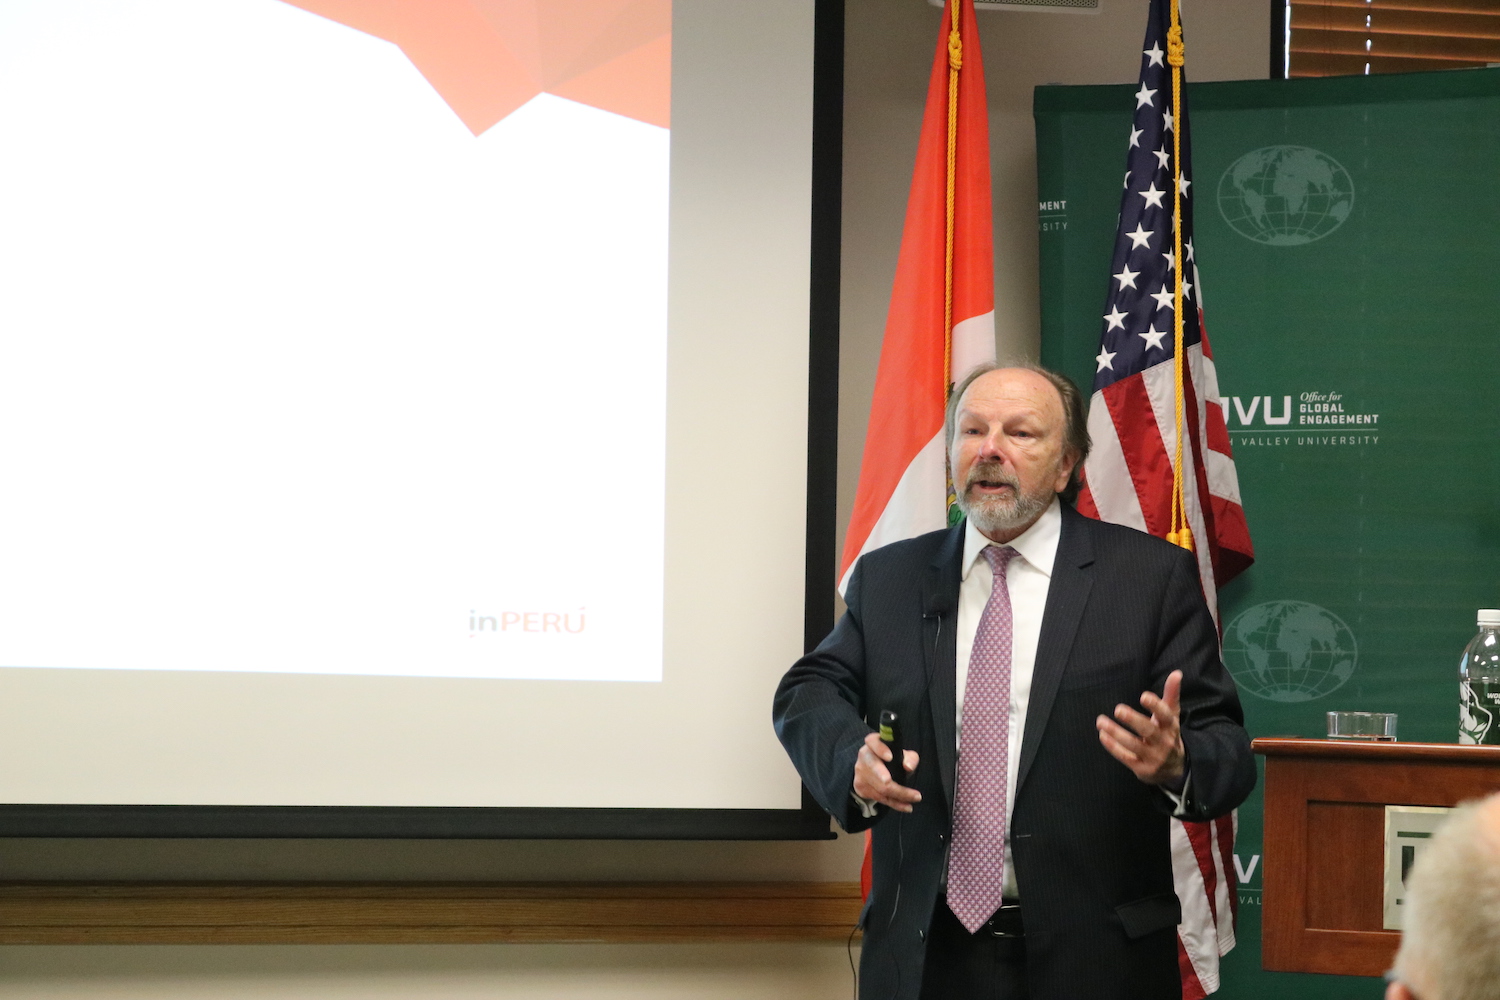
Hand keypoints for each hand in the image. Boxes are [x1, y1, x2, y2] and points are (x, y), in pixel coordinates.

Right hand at [852, 731, 921, 811]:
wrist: (872, 770)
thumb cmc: (892, 759)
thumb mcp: (902, 754)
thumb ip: (909, 757)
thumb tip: (908, 767)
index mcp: (872, 743)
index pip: (873, 742)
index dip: (880, 749)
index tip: (890, 757)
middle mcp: (864, 757)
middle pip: (875, 769)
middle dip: (885, 777)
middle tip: (894, 783)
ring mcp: (860, 774)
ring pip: (880, 787)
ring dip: (900, 795)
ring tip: (916, 798)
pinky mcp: (861, 788)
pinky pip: (880, 798)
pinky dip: (895, 803)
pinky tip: (907, 806)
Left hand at [1096, 670, 1185, 785]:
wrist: (1174, 769)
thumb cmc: (1167, 734)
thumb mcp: (1171, 716)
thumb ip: (1171, 695)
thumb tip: (1176, 673)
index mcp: (1170, 727)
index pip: (1165, 715)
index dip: (1156, 706)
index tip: (1143, 696)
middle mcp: (1163, 742)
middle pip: (1149, 731)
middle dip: (1133, 720)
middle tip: (1118, 709)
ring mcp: (1153, 757)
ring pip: (1133, 745)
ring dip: (1116, 733)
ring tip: (1101, 721)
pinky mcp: (1142, 768)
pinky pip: (1125, 757)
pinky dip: (1113, 747)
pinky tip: (1102, 735)